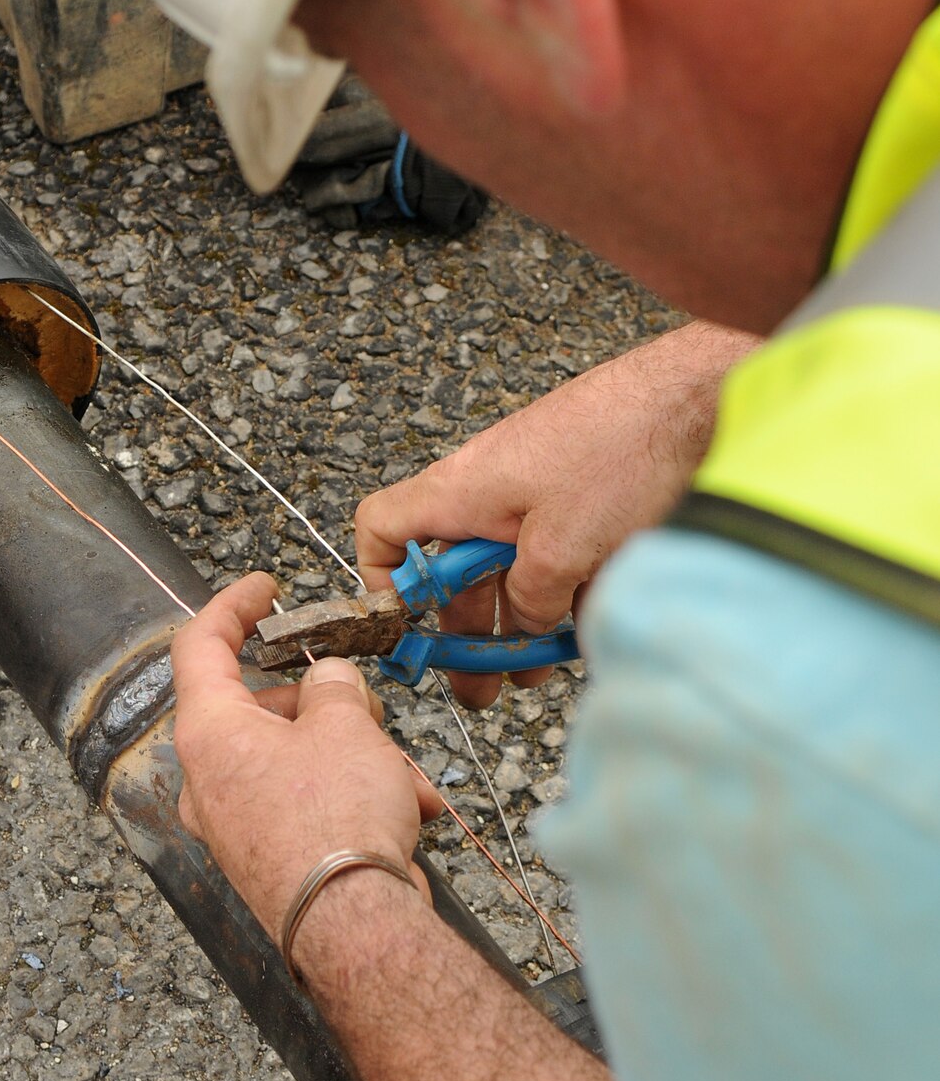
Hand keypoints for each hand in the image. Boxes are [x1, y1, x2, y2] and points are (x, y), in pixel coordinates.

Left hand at [172, 573, 441, 949]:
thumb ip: (334, 687)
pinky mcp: (264, 858)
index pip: (200, 646)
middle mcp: (207, 779)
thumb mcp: (346, 726)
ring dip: (353, 758)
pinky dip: (351, 799)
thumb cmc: (337, 818)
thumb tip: (329, 680)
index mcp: (209, 732)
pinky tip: (407, 811)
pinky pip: (306, 807)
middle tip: (369, 709)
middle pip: (259, 710)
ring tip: (406, 777)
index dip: (232, 607)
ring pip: (293, 762)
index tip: (264, 589)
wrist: (352, 925)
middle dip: (324, 704)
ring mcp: (232, 824)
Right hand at [355, 321, 756, 705]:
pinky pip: (559, 554)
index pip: (383, 528)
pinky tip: (591, 627)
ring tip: (541, 668)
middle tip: (480, 684)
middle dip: (467, 631)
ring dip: (524, 621)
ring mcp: (537, 493)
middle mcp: (489, 491)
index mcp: (461, 492)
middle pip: (455, 569)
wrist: (698, 396)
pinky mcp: (582, 497)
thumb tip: (522, 624)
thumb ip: (529, 600)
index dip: (382, 579)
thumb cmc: (623, 449)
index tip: (405, 626)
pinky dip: (569, 593)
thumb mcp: (563, 548)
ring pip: (513, 568)